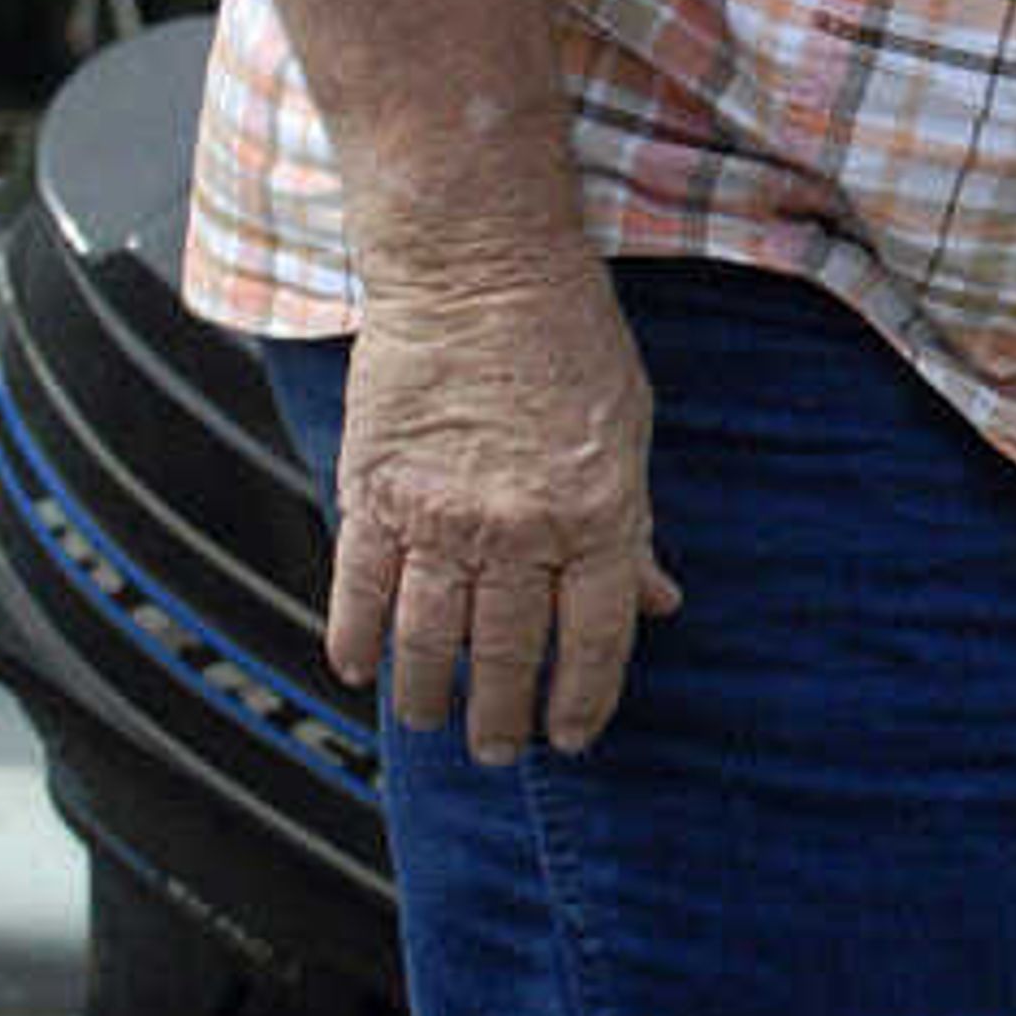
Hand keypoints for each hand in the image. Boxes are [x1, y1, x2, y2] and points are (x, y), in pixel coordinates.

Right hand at [326, 244, 680, 760]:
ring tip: (432, 724)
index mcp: (598, 515)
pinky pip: (361, 587)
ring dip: (430, 695)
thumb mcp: (628, 432)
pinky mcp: (376, 491)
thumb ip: (634, 527)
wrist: (477, 266)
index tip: (571, 736)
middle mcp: (521, 529)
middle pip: (509, 651)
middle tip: (495, 749)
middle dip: (502, 716)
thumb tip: (659, 600)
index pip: (594, 639)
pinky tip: (358, 671)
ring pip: (431, 637)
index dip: (581, 700)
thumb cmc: (566, 338)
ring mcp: (442, 515)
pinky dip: (356, 636)